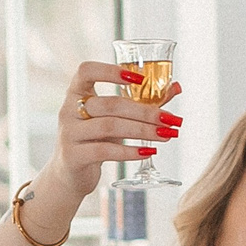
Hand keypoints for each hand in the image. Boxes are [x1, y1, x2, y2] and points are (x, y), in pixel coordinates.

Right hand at [34, 60, 183, 212]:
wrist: (70, 175)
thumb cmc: (95, 140)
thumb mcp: (114, 118)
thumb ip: (142, 102)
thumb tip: (176, 87)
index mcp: (76, 93)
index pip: (86, 71)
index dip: (111, 71)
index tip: (139, 79)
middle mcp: (69, 110)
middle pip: (110, 104)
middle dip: (145, 112)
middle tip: (170, 120)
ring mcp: (69, 134)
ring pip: (110, 127)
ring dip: (143, 131)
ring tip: (165, 135)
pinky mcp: (74, 156)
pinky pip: (105, 151)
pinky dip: (129, 151)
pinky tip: (147, 151)